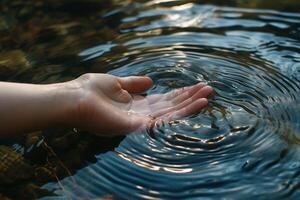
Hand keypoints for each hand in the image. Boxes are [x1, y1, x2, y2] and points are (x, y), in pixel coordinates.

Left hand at [71, 73, 212, 135]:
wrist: (74, 99)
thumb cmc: (90, 90)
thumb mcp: (116, 82)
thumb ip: (134, 83)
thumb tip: (152, 81)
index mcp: (137, 103)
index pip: (164, 99)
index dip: (180, 93)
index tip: (195, 86)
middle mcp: (142, 113)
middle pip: (171, 106)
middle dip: (190, 98)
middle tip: (209, 89)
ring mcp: (141, 120)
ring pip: (172, 112)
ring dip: (190, 104)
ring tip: (208, 96)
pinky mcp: (138, 125)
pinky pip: (163, 119)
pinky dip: (181, 112)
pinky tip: (195, 105)